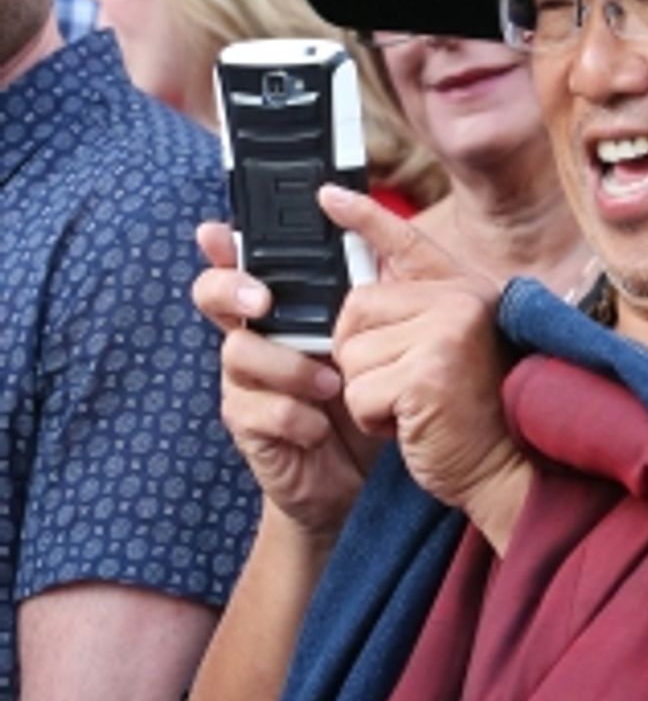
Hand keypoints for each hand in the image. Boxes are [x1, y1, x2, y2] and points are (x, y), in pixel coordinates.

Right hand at [193, 223, 377, 540]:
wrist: (365, 475)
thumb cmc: (370, 392)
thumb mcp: (381, 336)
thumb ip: (371, 286)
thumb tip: (365, 225)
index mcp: (284, 307)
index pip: (240, 261)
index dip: (222, 244)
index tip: (216, 232)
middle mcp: (255, 335)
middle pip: (213, 293)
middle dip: (229, 288)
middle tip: (263, 300)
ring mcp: (245, 381)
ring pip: (239, 352)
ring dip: (288, 366)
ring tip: (332, 384)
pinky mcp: (248, 425)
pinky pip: (258, 409)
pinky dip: (296, 418)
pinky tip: (322, 429)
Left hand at [323, 187, 532, 550]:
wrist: (513, 472)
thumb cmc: (477, 419)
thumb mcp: (451, 351)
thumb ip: (416, 315)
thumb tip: (353, 300)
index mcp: (466, 291)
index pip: (408, 244)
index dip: (364, 218)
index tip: (325, 196)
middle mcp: (459, 301)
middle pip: (355, 310)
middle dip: (363, 357)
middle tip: (408, 386)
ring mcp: (446, 333)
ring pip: (351, 354)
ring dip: (369, 394)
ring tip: (416, 407)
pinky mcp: (427, 372)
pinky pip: (358, 391)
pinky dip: (373, 419)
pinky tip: (413, 425)